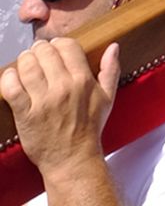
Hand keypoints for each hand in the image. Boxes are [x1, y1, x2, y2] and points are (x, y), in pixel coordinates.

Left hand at [0, 36, 118, 176]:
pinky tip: (11, 79)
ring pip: (27, 66)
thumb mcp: (107, 99)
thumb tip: (113, 47)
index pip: (67, 45)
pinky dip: (8, 79)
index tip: (54, 50)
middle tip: (36, 57)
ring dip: (23, 61)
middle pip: (44, 52)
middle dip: (38, 50)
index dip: (58, 44)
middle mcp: (63, 88)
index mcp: (83, 80)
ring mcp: (43, 101)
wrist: (72, 160)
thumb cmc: (88, 130)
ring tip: (24, 66)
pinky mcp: (26, 115)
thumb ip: (111, 70)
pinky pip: (12, 88)